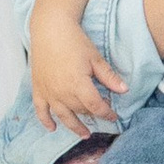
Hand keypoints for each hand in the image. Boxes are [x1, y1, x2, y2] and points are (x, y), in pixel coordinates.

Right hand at [30, 9, 122, 132]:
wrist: (49, 29)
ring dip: (74, 126)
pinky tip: (53, 128)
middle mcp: (61, 92)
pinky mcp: (38, 88)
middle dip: (92, 115)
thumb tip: (124, 90)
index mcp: (78, 85)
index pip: (96, 106)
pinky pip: (40, 109)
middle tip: (101, 116)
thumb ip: (109, 77)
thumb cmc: (74, 41)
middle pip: (80, 110)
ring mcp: (48, 92)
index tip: (114, 116)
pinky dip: (46, 120)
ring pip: (63, 115)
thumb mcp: (95, 58)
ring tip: (84, 134)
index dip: (106, 113)